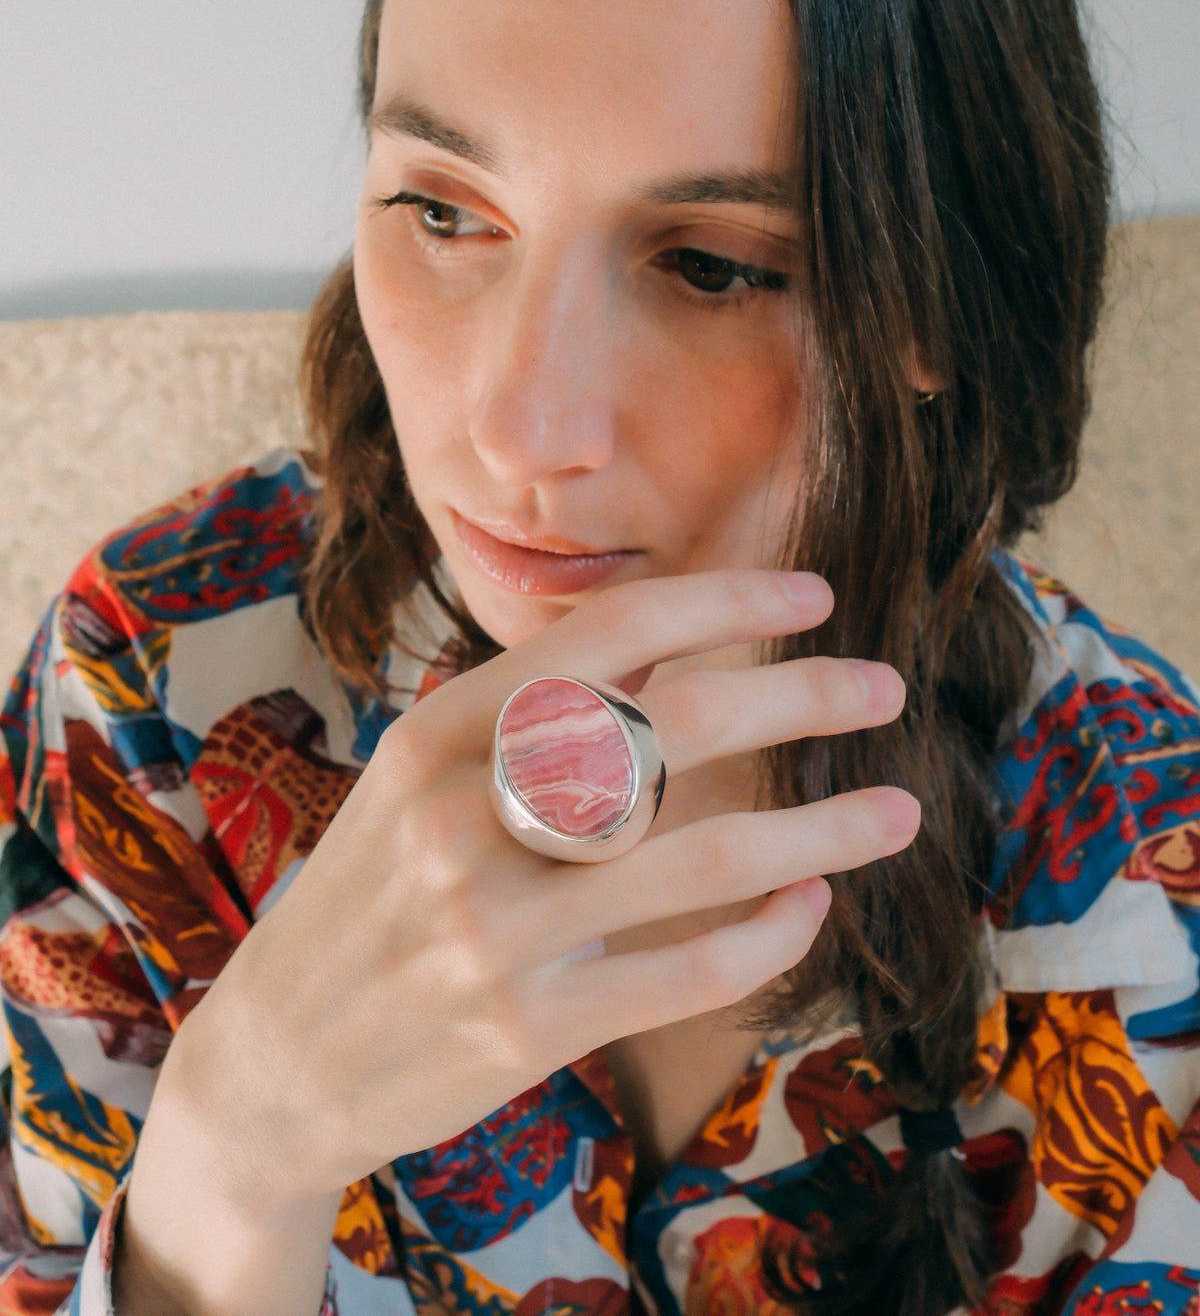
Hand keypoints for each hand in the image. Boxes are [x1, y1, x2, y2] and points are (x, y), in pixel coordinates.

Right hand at [119, 569, 915, 1312]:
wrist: (274, 1057)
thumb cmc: (369, 897)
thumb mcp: (414, 781)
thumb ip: (522, 720)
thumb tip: (670, 651)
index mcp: (440, 732)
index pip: (610, 631)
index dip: (727, 602)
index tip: (814, 597)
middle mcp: (467, 814)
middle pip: (678, 724)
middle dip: (805, 695)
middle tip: (883, 686)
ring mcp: (496, 926)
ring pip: (708, 852)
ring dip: (827, 827)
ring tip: (898, 810)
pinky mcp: (529, 1024)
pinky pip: (691, 971)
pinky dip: (773, 936)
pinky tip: (811, 908)